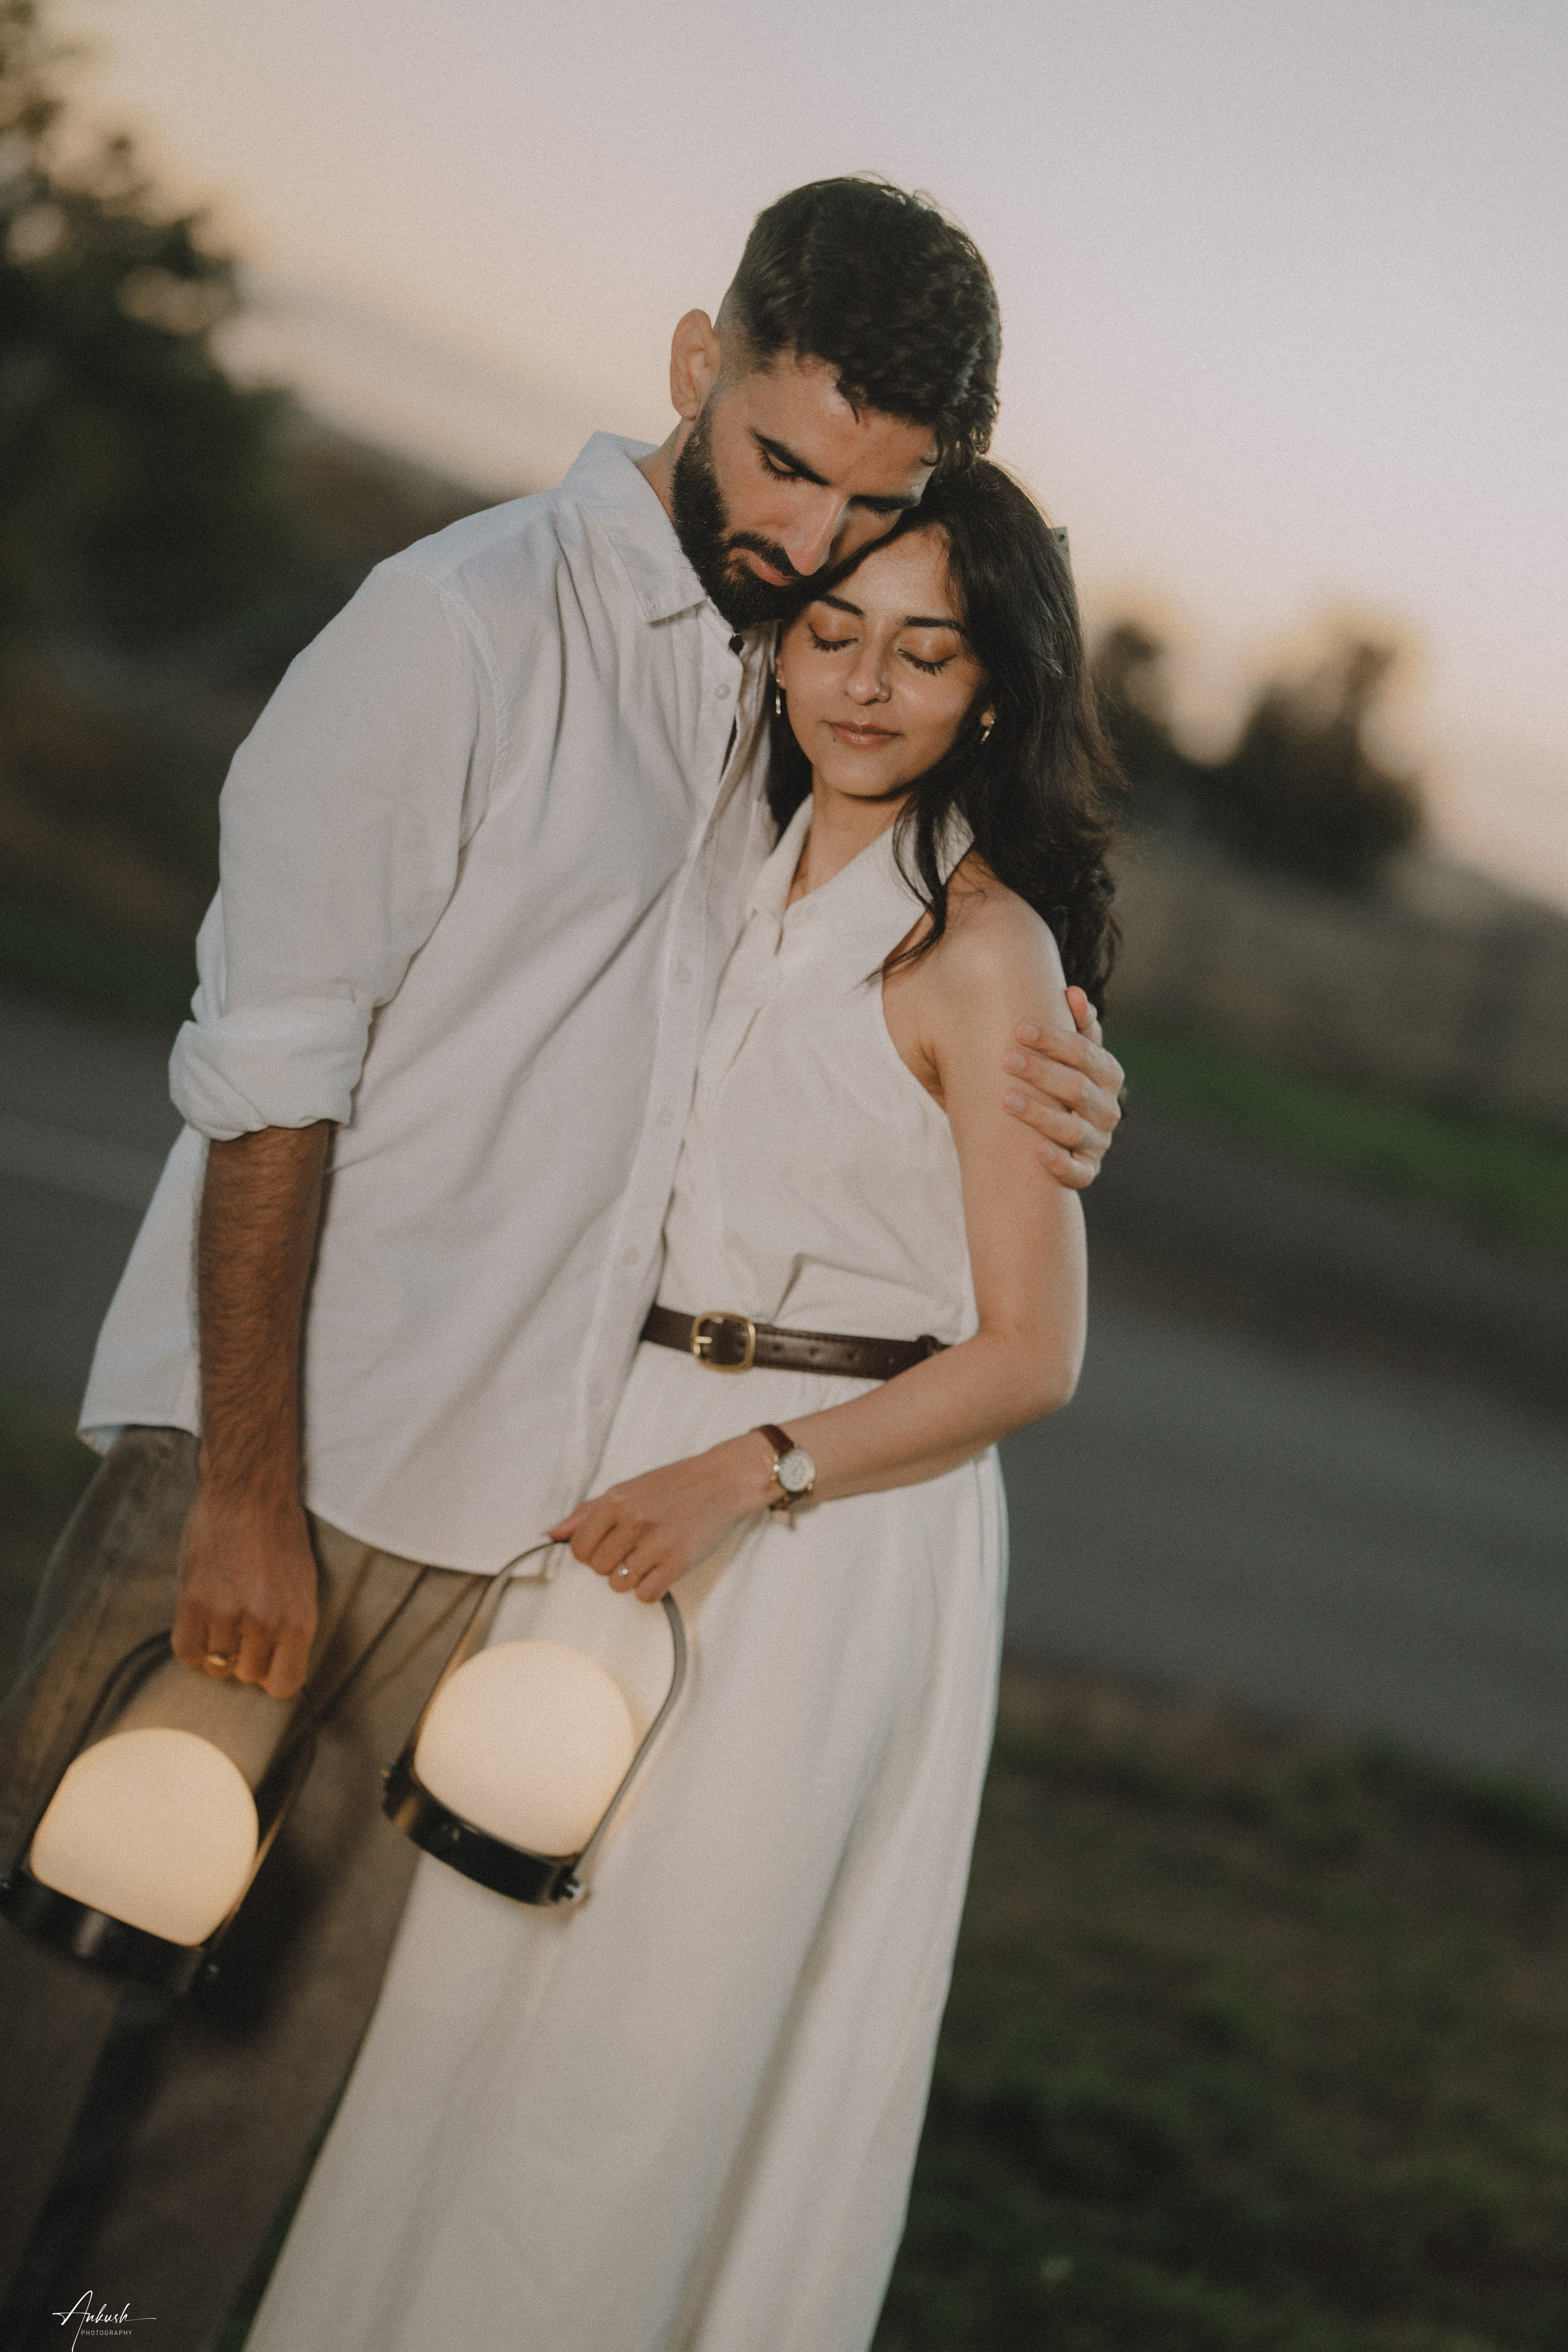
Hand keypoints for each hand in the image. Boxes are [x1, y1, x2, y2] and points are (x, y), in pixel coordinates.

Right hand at [172, 1486, 319, 1698]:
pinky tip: (200, 1622)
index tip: (266, 1663)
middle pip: (248, 1674)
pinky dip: (191, 1644)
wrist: (248, 1492)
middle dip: (245, 1656)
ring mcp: (227, 1613)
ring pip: (217, 1663)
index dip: (273, 1676)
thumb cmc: (280, 1534)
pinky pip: (187, 1652)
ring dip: (218, 1645)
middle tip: (242, 1626)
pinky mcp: (193, 1601)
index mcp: (300, 1619)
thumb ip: (291, 1626)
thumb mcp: (304, 1583)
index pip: (285, 1684)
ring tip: (223, 1612)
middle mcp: (266, 1622)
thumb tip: (276, 1667)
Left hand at [550, 1436, 774, 1603]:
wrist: (725, 1481)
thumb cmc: (675, 1485)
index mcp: (616, 1500)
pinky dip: (651, 1588)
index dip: (590, 1552)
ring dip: (631, 1577)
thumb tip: (554, 1534)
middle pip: (598, 1568)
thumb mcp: (628, 1488)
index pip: (579, 1548)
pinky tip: (661, 1570)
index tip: (607, 1546)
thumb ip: (588, 1512)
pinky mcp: (679, 1562)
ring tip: (650, 1556)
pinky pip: (646, 1594)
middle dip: (611, 1564)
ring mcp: (656, 1543)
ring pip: (619, 1584)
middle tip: (634, 1548)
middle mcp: (633, 1520)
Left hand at [1001, 986, 1123, 1188]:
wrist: (1061, 1139)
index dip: (1054, 1040)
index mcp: (1107, 1074)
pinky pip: (1077, 1173)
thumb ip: (1076, 1027)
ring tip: (1006, 1100)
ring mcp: (1097, 1142)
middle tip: (1006, 1059)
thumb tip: (1073, 993)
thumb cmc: (1059, 1083)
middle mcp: (1107, 1108)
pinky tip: (1038, 1152)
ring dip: (1040, 1115)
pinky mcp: (1086, 1171)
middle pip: (1076, 1088)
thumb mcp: (1071, 1055)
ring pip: (1072, 1129)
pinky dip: (1060, 1164)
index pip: (1084, 1052)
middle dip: (1041, 1072)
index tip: (1019, 1028)